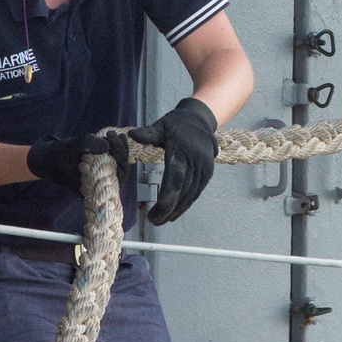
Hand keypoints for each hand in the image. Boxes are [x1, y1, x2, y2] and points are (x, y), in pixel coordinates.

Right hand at [27, 132, 129, 195]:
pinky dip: (117, 150)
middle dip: (120, 151)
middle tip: (112, 135)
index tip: (110, 139)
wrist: (48, 159)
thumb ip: (86, 144)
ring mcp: (101, 179)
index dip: (119, 158)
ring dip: (121, 150)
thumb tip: (107, 146)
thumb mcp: (68, 147)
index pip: (115, 178)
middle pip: (121, 172)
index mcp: (91, 189)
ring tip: (116, 134)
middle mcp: (99, 187)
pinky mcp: (100, 171)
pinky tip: (118, 137)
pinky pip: (115, 163)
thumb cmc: (57, 155)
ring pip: (119, 167)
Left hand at [129, 97, 217, 224]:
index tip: (153, 214)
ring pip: (190, 195)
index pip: (175, 180)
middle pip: (182, 192)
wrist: (200, 120)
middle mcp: (196, 161)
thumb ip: (148, 134)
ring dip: (177, 210)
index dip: (165, 200)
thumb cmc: (175, 124)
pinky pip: (196, 192)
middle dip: (168, 210)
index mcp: (183, 151)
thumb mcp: (160, 126)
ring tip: (163, 220)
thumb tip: (132, 134)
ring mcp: (205, 168)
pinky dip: (186, 203)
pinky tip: (175, 212)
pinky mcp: (208, 173)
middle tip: (154, 221)